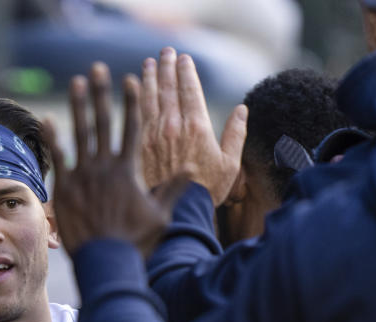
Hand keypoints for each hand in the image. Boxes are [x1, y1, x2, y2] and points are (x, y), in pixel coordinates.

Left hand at [44, 62, 184, 257]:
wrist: (107, 261)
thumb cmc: (135, 241)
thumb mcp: (161, 215)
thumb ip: (173, 190)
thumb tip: (191, 170)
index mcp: (129, 170)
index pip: (133, 128)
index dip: (132, 103)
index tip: (130, 80)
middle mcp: (106, 166)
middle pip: (104, 122)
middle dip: (101, 94)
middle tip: (97, 70)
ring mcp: (84, 176)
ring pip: (80, 133)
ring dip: (78, 106)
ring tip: (75, 83)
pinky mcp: (66, 188)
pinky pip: (59, 157)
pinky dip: (53, 138)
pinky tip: (47, 119)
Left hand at [139, 48, 246, 204]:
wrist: (177, 214)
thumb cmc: (207, 192)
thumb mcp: (230, 165)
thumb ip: (236, 135)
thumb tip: (243, 110)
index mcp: (197, 127)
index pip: (190, 89)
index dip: (186, 71)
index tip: (184, 58)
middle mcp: (173, 126)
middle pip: (167, 88)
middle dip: (166, 67)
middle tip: (165, 53)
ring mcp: (152, 135)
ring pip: (149, 98)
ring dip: (149, 77)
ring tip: (149, 64)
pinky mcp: (137, 146)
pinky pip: (135, 115)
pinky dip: (134, 98)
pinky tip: (133, 89)